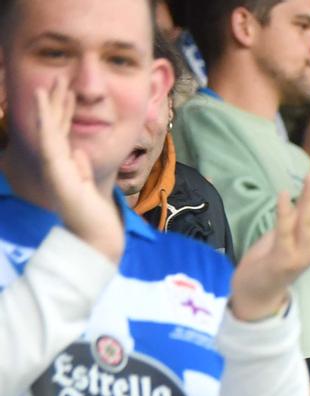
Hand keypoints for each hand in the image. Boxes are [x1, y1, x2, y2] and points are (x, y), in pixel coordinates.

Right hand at [29, 78, 124, 261]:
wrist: (96, 234)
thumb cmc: (93, 214)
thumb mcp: (88, 183)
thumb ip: (81, 166)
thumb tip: (78, 151)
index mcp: (64, 164)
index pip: (63, 132)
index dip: (64, 110)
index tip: (66, 90)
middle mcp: (56, 161)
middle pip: (57, 125)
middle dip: (58, 101)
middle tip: (60, 77)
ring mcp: (53, 164)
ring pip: (50, 127)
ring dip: (50, 104)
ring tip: (51, 83)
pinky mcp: (55, 167)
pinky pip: (48, 137)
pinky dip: (46, 117)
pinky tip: (43, 100)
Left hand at [230, 159, 309, 320]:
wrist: (258, 294)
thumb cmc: (271, 262)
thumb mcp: (288, 235)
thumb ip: (297, 219)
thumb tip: (304, 194)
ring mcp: (301, 255)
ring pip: (309, 221)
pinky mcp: (282, 259)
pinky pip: (285, 232)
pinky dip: (284, 212)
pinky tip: (283, 194)